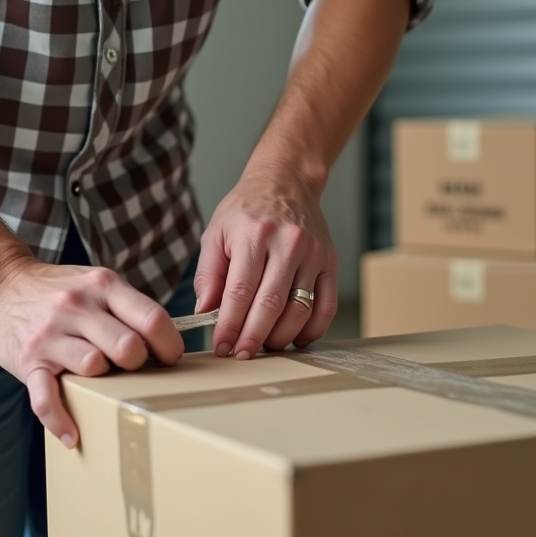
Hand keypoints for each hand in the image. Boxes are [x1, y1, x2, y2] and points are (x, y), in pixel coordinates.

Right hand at [0, 256, 183, 447]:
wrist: (1, 286)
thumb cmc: (60, 291)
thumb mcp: (96, 283)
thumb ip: (128, 308)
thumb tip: (166, 344)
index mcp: (102, 285)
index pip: (152, 319)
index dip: (169, 346)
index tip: (168, 358)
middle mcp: (76, 306)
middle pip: (128, 347)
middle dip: (137, 364)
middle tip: (132, 367)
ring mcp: (50, 334)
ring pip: (94, 367)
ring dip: (103, 381)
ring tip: (100, 379)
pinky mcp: (28, 361)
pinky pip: (46, 398)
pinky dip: (60, 420)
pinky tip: (72, 434)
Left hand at [193, 169, 338, 358]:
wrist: (285, 181)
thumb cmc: (247, 210)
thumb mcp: (216, 233)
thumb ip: (208, 274)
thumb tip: (205, 312)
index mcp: (253, 235)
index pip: (240, 292)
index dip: (230, 325)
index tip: (222, 346)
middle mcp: (287, 243)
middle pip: (270, 305)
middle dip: (253, 338)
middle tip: (241, 355)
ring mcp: (313, 253)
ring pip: (300, 309)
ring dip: (281, 337)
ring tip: (264, 345)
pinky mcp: (330, 262)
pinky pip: (326, 305)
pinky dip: (313, 329)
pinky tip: (297, 338)